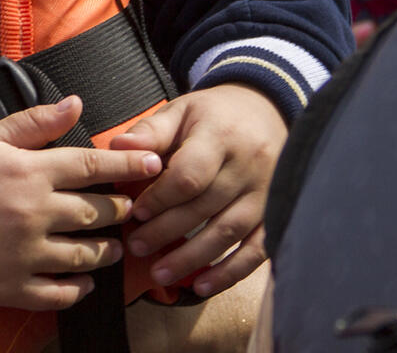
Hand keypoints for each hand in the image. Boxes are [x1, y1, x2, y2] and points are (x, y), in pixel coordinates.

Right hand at [0, 96, 160, 309]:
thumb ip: (34, 123)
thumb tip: (76, 104)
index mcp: (27, 172)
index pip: (92, 165)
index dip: (128, 165)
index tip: (154, 165)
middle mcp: (31, 214)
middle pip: (97, 214)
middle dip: (121, 210)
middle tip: (132, 208)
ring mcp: (23, 255)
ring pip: (86, 257)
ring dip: (107, 251)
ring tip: (113, 245)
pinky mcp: (11, 288)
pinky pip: (61, 294)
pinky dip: (79, 288)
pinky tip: (84, 279)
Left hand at [110, 84, 286, 297]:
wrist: (266, 112)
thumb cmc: (213, 115)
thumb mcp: (182, 110)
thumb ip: (151, 131)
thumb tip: (119, 147)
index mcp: (220, 135)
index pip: (189, 174)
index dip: (160, 197)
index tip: (134, 211)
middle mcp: (248, 166)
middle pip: (205, 207)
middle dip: (167, 231)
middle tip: (137, 247)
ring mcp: (267, 193)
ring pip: (228, 233)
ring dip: (193, 258)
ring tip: (160, 274)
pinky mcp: (277, 214)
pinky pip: (257, 250)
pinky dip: (230, 272)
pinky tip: (202, 286)